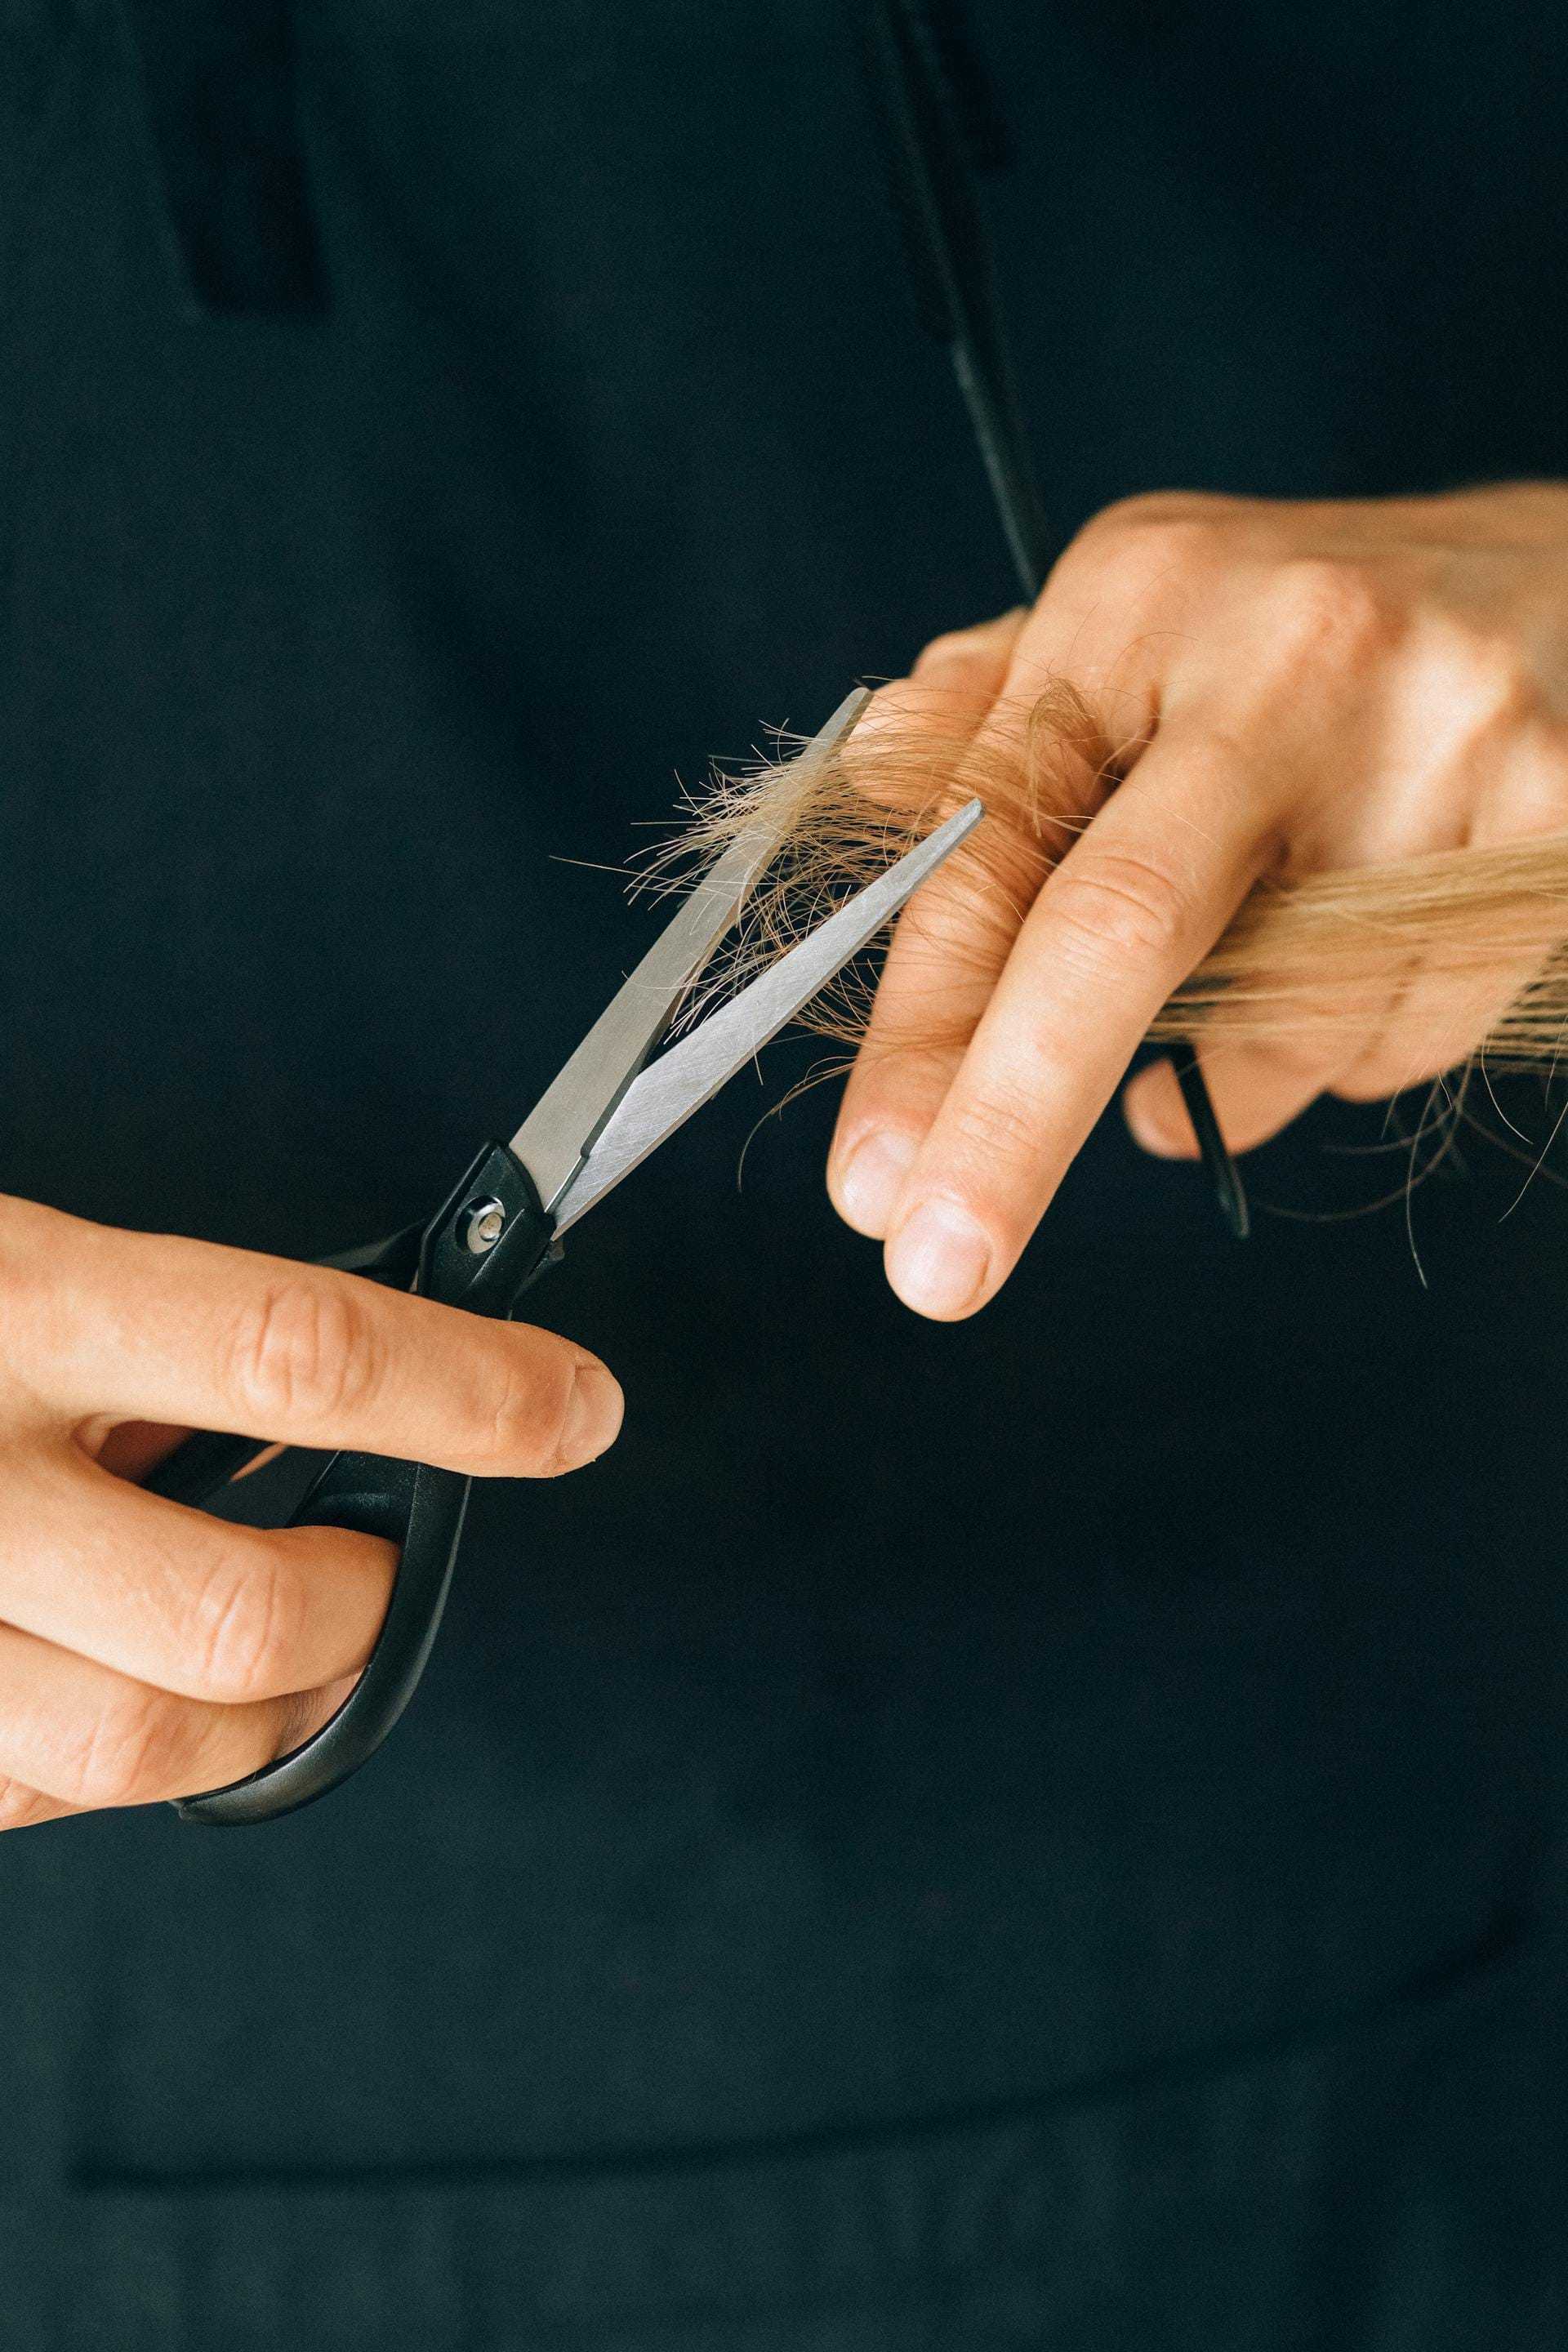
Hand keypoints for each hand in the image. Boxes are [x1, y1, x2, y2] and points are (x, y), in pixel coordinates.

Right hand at [0, 1194, 621, 1826]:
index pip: (288, 1351)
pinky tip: (101, 1668)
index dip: (463, 1391)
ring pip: (137, 1752)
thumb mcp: (15, 1270)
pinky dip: (113, 1754)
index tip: (571, 1406)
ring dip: (259, 1712)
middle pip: (233, 1619)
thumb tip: (352, 1410)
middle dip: (353, 1609)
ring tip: (268, 1635)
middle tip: (372, 1559)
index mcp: (8, 1303)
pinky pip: (33, 1800)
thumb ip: (155, 1339)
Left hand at [828, 482, 1567, 1315]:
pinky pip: (1397, 1043)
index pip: (994, 843)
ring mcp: (1435, 740)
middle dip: (1013, 1124)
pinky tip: (1366, 946)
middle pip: (1122, 933)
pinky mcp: (1547, 829)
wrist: (1566, 582)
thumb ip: (988, 727)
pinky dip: (1347, 1051)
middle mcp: (1285, 655)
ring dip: (1232, 1072)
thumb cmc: (1299, 640)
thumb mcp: (1130, 636)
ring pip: (1282, 1028)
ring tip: (1263, 963)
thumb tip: (875, 820)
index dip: (921, 1029)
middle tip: (939, 1269)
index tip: (868, 1178)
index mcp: (1137, 598)